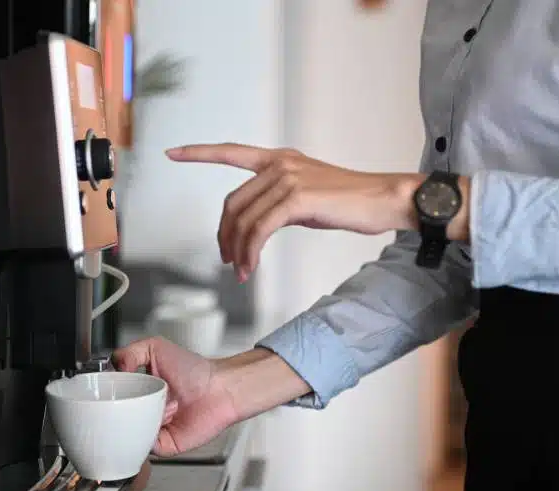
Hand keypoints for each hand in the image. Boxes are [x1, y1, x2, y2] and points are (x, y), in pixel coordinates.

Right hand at [112, 337, 238, 456]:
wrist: (219, 389)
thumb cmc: (195, 370)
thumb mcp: (155, 348)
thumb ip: (129, 352)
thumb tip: (113, 367)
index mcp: (141, 391)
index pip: (113, 398)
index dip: (105, 397)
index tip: (100, 392)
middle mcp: (145, 411)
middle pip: (117, 419)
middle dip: (112, 414)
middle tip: (116, 404)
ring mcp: (154, 429)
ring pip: (128, 435)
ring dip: (129, 425)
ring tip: (141, 410)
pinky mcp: (164, 445)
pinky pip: (144, 448)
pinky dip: (142, 439)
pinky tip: (149, 424)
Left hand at [166, 143, 423, 281]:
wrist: (385, 199)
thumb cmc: (353, 201)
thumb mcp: (310, 196)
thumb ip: (282, 201)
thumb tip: (263, 223)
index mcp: (280, 159)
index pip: (232, 152)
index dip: (200, 152)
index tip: (173, 153)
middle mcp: (280, 164)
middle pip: (232, 202)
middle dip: (224, 235)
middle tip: (227, 259)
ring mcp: (288, 179)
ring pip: (243, 219)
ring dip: (237, 250)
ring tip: (241, 270)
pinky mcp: (297, 198)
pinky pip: (260, 230)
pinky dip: (251, 252)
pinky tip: (252, 266)